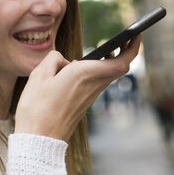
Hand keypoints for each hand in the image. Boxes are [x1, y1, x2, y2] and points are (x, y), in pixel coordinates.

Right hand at [14, 35, 141, 140]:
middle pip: (119, 67)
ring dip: (111, 61)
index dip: (132, 47)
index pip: (120, 61)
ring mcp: (90, 96)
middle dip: (126, 51)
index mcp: (84, 74)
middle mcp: (92, 85)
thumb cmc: (37, 108)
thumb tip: (64, 61)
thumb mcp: (38, 75)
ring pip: (108, 75)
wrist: (39, 140)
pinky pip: (96, 83)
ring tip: (107, 48)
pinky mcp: (84, 104)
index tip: (136, 34)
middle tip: (127, 38)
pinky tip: (84, 67)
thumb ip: (53, 59)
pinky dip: (97, 71)